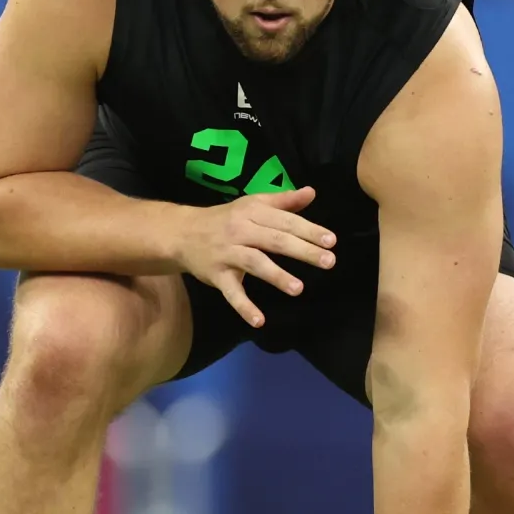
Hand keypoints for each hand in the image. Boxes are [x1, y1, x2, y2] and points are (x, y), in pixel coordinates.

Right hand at [169, 186, 335, 326]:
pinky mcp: (216, 275)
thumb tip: (311, 192)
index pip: (285, 221)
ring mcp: (227, 254)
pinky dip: (244, 307)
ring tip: (298, 289)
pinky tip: (259, 321)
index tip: (331, 241)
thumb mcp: (252, 204)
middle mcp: (240, 231)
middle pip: (275, 240)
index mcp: (252, 212)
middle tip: (328, 261)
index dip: (309, 230)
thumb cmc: (226, 219)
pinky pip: (231, 292)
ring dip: (277, 276)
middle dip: (302, 251)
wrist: (182, 233)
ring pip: (255, 264)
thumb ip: (283, 201)